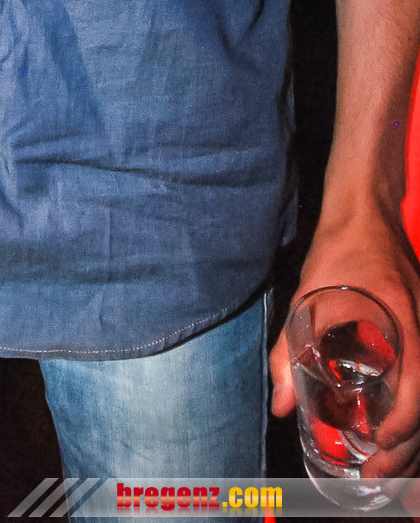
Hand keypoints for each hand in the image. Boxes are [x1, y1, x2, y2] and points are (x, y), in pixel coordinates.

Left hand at [270, 199, 419, 478]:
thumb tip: (280, 405)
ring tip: (388, 469)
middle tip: (378, 477)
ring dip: (412, 438)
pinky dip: (413, 411)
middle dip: (406, 449)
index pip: (417, 392)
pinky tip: (395, 430)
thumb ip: (288, 351)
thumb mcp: (308, 298)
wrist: (365, 210)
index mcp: (407, 328)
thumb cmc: (340, 250)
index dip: (402, 428)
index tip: (380, 448)